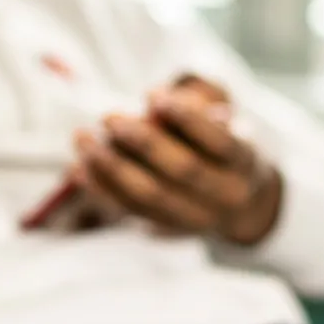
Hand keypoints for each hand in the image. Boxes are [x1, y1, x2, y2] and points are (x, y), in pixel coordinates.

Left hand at [73, 76, 283, 245]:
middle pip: (182, 170)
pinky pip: (131, 212)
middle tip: (109, 117)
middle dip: (143, 142)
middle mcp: (225, 195)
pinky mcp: (166, 229)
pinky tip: (79, 168)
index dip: (186, 117)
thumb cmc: (222, 146)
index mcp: (244, 162)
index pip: (219, 141)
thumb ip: (200, 101)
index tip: (152, 94)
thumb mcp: (225, 117)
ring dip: (111, 167)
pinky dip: (101, 190)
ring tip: (83, 139)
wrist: (239, 205)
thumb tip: (155, 106)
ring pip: (151, 196)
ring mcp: (195, 219)